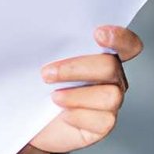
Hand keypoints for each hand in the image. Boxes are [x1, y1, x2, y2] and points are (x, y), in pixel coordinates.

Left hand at [7, 25, 142, 153]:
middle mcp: (112, 77)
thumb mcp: (38, 59)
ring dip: (76, 95)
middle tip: (46, 74)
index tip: (97, 34)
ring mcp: (111, 101)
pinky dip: (77, 115)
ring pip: (110, 95)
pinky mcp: (104, 124)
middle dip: (75, 68)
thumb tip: (33, 29)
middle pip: (110, 66)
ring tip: (52, 97)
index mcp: (102, 55)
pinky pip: (102, 120)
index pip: (126, 44)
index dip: (119, 37)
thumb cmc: (35, 81)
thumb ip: (48, 44)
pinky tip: (62, 114)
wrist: (27, 117)